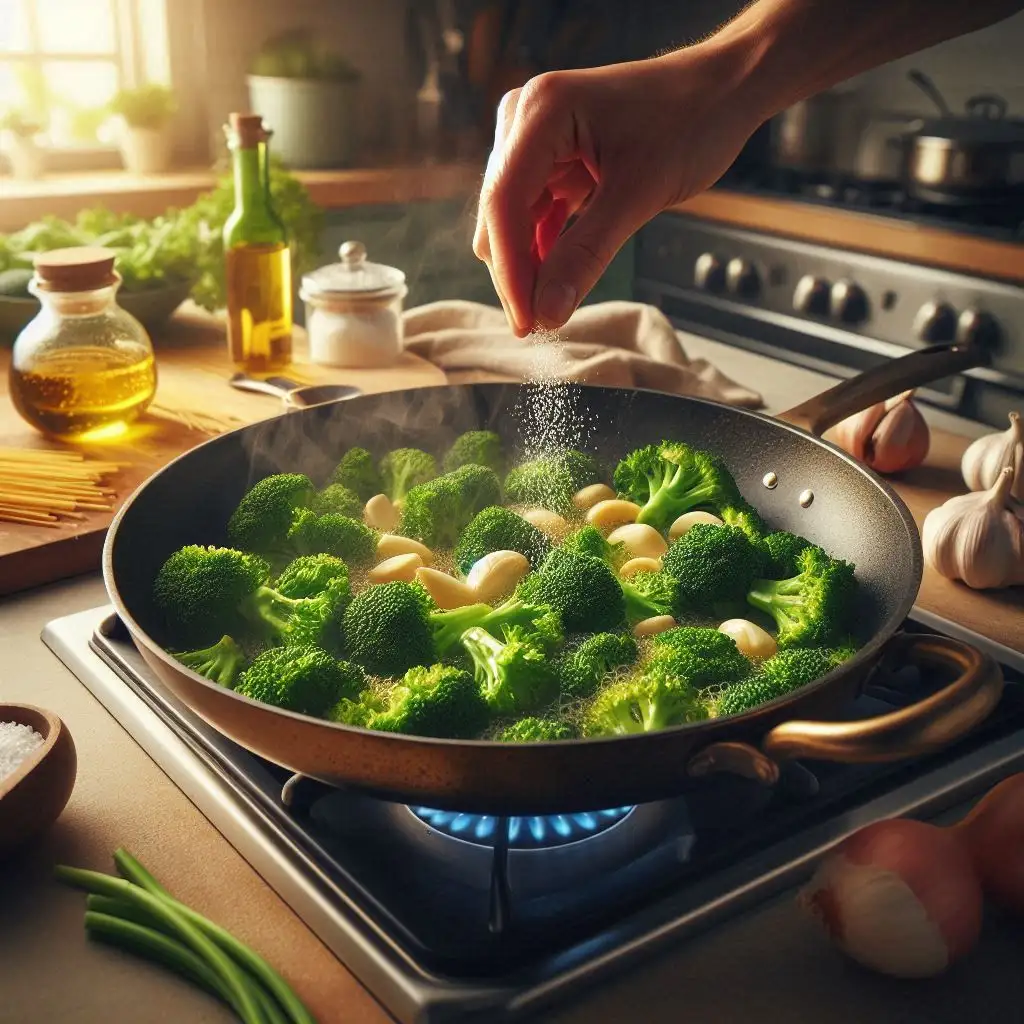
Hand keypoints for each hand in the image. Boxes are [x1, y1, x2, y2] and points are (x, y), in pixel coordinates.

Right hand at [473, 42, 763, 335]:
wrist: (723, 90)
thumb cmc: (691, 123)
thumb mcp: (638, 195)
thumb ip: (586, 255)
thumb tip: (547, 314)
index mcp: (542, 111)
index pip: (503, 202)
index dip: (510, 270)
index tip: (525, 323)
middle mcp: (525, 117)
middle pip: (500, 212)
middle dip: (517, 270)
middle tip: (540, 325)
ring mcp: (535, 135)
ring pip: (513, 217)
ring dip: (529, 261)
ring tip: (551, 305)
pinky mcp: (550, 155)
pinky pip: (533, 210)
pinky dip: (543, 245)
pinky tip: (557, 276)